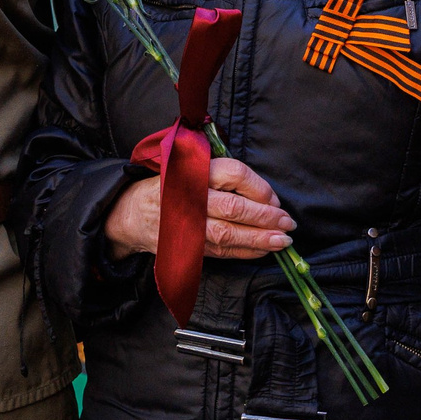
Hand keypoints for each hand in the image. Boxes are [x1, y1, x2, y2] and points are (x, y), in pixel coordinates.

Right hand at [104, 157, 293, 259]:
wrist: (133, 213)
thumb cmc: (172, 187)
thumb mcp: (191, 168)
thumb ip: (224, 176)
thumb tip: (267, 197)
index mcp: (193, 171)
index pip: (233, 173)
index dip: (259, 186)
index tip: (274, 198)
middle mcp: (190, 197)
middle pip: (234, 207)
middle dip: (265, 216)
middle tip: (287, 222)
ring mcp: (187, 225)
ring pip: (229, 234)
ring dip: (260, 239)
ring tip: (283, 241)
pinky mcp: (187, 246)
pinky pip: (222, 251)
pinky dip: (245, 251)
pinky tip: (263, 250)